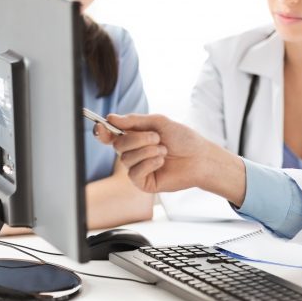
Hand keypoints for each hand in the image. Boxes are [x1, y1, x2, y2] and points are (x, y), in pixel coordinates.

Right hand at [95, 113, 246, 203]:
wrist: (200, 157)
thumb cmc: (183, 139)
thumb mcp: (159, 122)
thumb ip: (134, 121)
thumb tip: (111, 118)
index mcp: (135, 137)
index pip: (111, 136)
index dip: (102, 131)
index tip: (102, 126)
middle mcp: (134, 153)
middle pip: (118, 145)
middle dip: (138, 139)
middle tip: (157, 138)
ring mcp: (138, 168)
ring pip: (126, 158)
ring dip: (148, 151)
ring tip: (164, 150)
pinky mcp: (143, 182)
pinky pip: (134, 173)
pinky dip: (149, 163)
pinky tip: (161, 162)